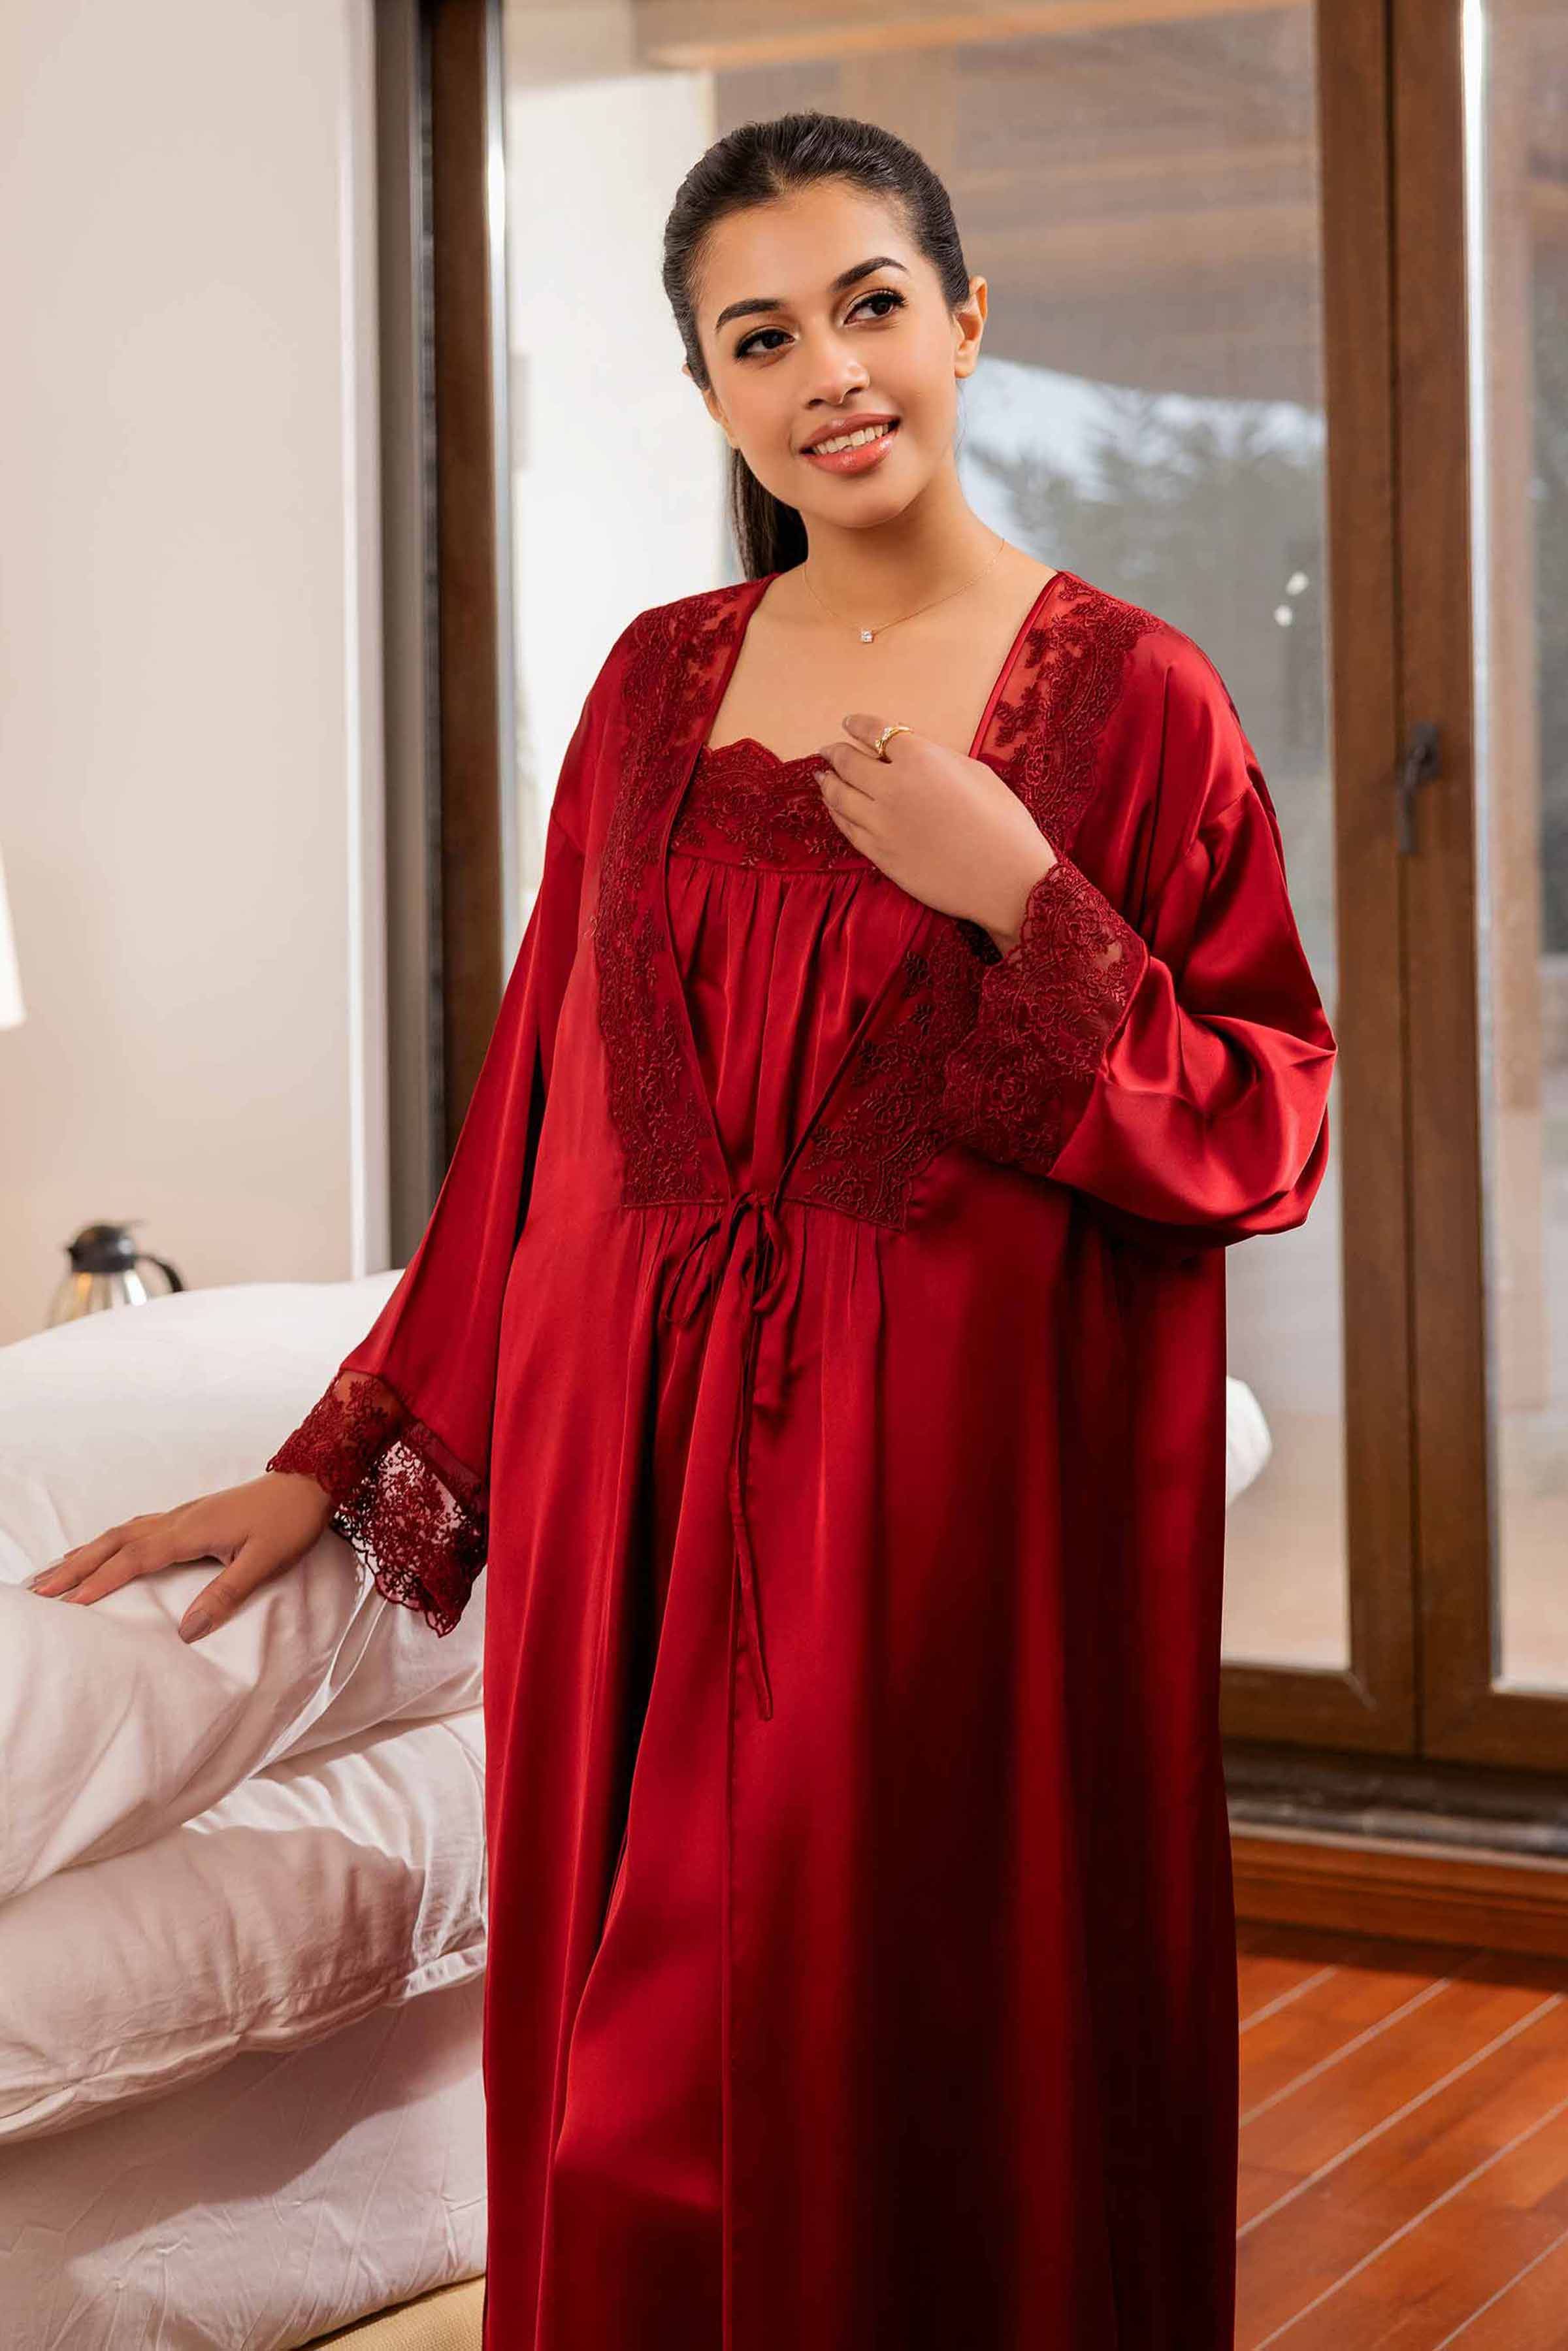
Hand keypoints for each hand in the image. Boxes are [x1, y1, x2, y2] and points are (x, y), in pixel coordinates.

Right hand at [23, 1472, 336, 1642]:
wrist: (309, 1482)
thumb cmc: (289, 1523)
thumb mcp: (264, 1563)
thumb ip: (225, 1595)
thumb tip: (186, 1631)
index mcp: (191, 1531)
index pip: (134, 1559)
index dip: (101, 1581)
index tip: (69, 1604)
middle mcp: (179, 1519)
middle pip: (115, 1543)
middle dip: (76, 1567)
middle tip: (40, 1590)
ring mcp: (183, 1515)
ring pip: (122, 1532)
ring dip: (87, 1552)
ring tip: (55, 1572)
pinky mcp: (191, 1515)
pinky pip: (137, 1528)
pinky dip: (110, 1542)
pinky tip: (103, 1550)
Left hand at [814, 714, 1057, 953]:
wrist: (1006, 879)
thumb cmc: (1004, 824)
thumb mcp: (976, 773)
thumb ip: (938, 759)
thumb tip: (913, 756)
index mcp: (921, 758)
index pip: (878, 732)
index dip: (858, 725)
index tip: (849, 722)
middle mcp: (893, 787)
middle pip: (849, 763)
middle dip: (835, 753)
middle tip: (827, 750)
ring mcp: (881, 824)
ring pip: (840, 797)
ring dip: (828, 783)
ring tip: (822, 777)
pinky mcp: (879, 855)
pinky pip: (847, 829)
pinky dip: (836, 814)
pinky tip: (834, 808)